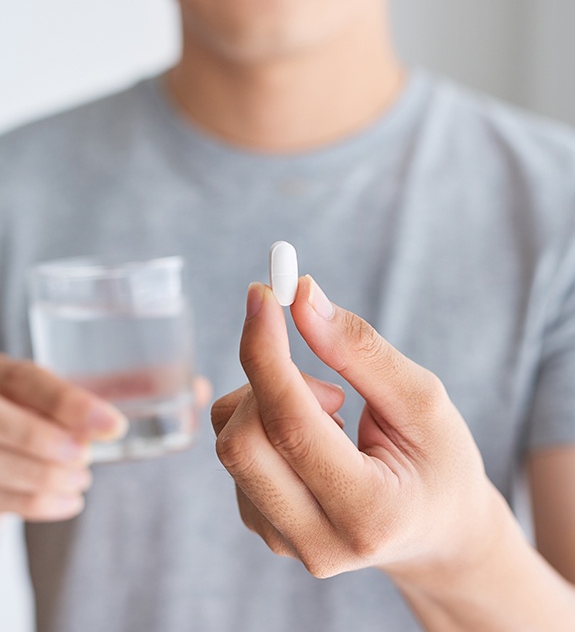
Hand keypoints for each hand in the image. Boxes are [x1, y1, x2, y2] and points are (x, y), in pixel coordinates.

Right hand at [0, 355, 126, 521]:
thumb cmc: (19, 408)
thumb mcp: (38, 392)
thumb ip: (66, 402)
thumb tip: (118, 414)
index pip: (28, 381)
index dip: (72, 405)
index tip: (113, 425)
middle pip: (5, 426)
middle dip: (51, 445)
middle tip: (85, 456)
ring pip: (0, 468)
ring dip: (49, 479)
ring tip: (80, 480)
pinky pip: (1, 500)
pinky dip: (39, 504)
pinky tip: (67, 501)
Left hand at [212, 276, 501, 580]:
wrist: (436, 531)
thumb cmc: (440, 462)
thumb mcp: (423, 400)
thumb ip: (360, 350)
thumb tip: (302, 298)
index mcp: (369, 512)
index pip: (291, 426)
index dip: (267, 352)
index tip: (262, 294)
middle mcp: (317, 542)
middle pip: (242, 441)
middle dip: (268, 380)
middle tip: (325, 378)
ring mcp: (283, 541)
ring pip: (231, 443)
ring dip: (270, 402)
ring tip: (334, 415)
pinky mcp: (262, 527)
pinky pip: (236, 454)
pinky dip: (265, 422)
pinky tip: (313, 438)